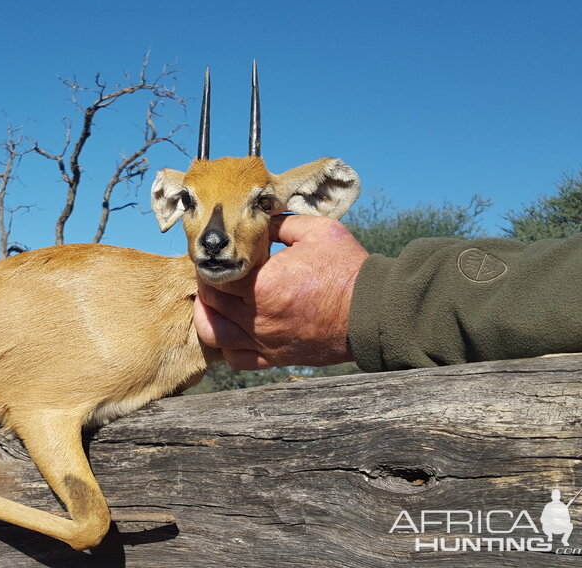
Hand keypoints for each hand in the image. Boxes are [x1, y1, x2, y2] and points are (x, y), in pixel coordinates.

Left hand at [193, 215, 368, 368]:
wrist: (373, 313)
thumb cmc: (348, 270)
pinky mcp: (275, 357)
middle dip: (207, 283)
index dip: (211, 262)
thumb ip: (281, 224)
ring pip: (213, 333)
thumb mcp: (318, 231)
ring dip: (208, 315)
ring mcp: (264, 340)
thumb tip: (258, 222)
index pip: (215, 274)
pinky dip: (226, 346)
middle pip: (210, 301)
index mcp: (263, 284)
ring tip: (214, 301)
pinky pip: (236, 359)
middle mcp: (257, 317)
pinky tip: (232, 329)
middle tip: (214, 272)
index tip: (216, 254)